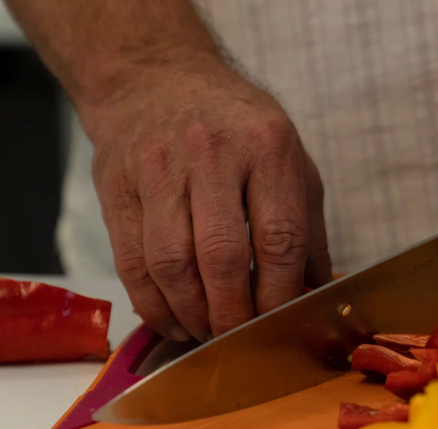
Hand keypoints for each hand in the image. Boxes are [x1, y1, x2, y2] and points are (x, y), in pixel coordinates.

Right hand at [81, 53, 331, 340]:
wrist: (154, 78)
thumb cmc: (234, 126)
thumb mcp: (289, 159)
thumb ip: (308, 228)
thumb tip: (320, 295)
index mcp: (266, 147)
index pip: (279, 239)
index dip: (279, 295)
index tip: (280, 326)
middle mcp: (211, 153)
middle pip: (221, 258)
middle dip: (232, 314)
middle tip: (239, 341)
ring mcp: (158, 168)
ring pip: (171, 264)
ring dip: (190, 314)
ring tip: (206, 333)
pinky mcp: (116, 185)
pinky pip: (131, 262)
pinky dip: (152, 304)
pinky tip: (172, 319)